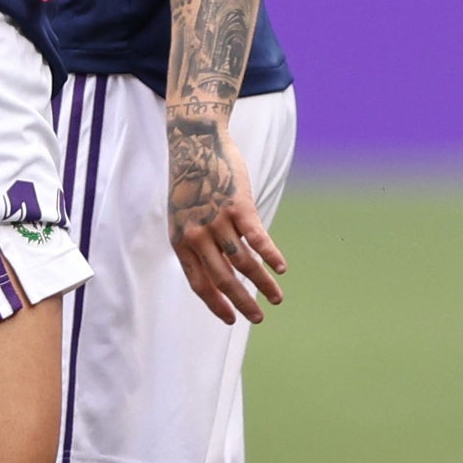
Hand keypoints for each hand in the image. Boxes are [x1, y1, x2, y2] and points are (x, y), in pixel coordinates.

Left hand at [165, 110, 285, 326]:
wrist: (194, 143)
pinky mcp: (237, 206)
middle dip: (243, 302)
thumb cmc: (191, 182)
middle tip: (258, 318)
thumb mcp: (182, 216)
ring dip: (263, 284)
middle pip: (222, 279)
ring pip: (244, 263)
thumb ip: (196, 243)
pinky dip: (271, 256)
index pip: (199, 284)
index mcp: (181, 242)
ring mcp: (217, 221)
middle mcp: (196, 236)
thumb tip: (218, 269)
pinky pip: (258, 239)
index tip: (231, 319)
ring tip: (277, 298)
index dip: (216, 304)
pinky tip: (281, 268)